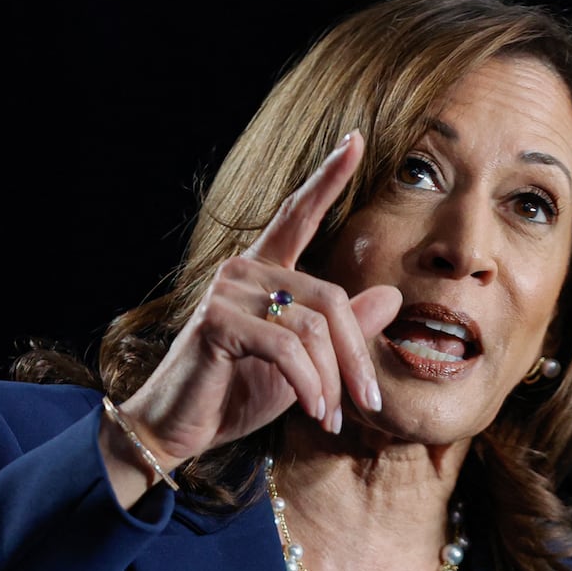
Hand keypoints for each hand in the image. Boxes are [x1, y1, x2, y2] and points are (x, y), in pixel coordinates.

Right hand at [106, 131, 401, 489]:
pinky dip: (309, 384)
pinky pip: (287, 347)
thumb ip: (344, 329)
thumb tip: (393, 295)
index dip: (328, 177)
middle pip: (330, 298)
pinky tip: (315, 411)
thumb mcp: (305, 366)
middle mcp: (244, 270)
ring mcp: (228, 291)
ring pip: (312, 327)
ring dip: (331, 380)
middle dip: (355, 355)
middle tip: (368, 400)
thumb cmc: (237, 395)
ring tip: (332, 416)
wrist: (178, 430)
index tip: (356, 139)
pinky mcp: (217, 320)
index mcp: (264, 272)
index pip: (299, 215)